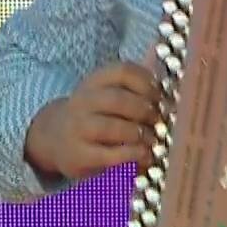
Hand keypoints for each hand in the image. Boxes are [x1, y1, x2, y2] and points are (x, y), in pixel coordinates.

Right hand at [23, 62, 159, 181]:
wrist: (55, 138)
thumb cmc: (95, 115)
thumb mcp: (107, 96)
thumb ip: (135, 92)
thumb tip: (171, 96)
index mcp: (95, 82)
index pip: (122, 71)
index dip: (147, 82)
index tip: (160, 95)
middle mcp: (83, 101)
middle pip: (118, 99)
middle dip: (144, 110)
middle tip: (160, 119)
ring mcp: (78, 128)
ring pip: (112, 127)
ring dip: (139, 133)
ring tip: (153, 139)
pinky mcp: (79, 155)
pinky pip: (109, 155)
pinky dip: (131, 155)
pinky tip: (144, 155)